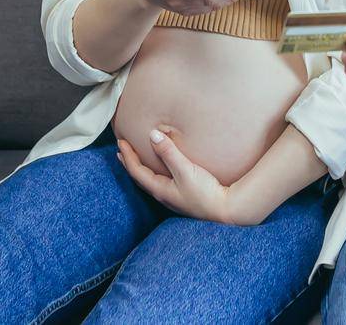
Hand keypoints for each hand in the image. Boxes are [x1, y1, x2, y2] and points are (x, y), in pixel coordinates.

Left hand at [117, 128, 250, 224]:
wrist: (226, 210)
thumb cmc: (204, 192)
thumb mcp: (185, 170)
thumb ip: (169, 153)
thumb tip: (152, 135)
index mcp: (160, 189)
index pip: (137, 172)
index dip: (127, 156)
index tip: (120, 142)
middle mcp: (164, 195)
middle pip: (141, 178)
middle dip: (130, 164)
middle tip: (121, 152)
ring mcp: (174, 197)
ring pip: (151, 180)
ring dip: (142, 168)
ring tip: (138, 159)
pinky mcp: (184, 196)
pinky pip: (163, 182)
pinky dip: (156, 172)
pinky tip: (163, 170)